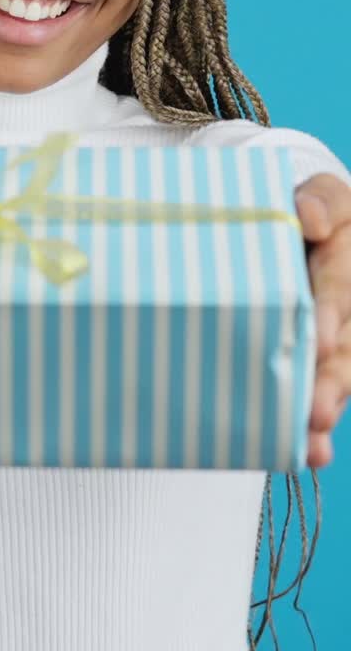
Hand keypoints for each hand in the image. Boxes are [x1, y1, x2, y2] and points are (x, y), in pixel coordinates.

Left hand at [295, 174, 350, 468]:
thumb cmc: (309, 211)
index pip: (341, 289)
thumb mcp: (321, 195)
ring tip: (310, 441)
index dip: (333, 312)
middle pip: (346, 350)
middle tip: (315, 408)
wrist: (303, 232)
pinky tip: (309, 456)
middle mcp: (349, 311)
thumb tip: (309, 217)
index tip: (322, 336)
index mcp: (347, 265)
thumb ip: (320, 201)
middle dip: (330, 380)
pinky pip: (322, 399)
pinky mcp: (322, 367)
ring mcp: (339, 344)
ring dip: (325, 410)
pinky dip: (314, 431)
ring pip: (339, 381)